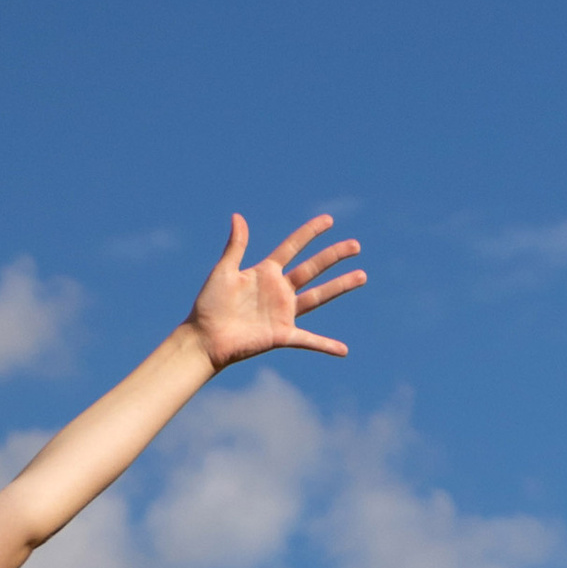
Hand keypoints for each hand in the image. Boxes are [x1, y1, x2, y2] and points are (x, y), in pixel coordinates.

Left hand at [189, 213, 365, 368]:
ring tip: (362, 276)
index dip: (310, 233)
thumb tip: (237, 217)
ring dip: (340, 286)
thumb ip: (236, 246)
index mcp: (266, 272)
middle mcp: (279, 290)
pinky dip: (325, 345)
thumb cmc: (209, 306)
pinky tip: (343, 350)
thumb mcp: (223, 272)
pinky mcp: (281, 335)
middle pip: (313, 268)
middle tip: (355, 245)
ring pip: (318, 296)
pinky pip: (308, 340)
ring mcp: (283, 313)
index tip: (329, 221)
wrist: (204, 339)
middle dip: (334, 256)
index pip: (293, 246)